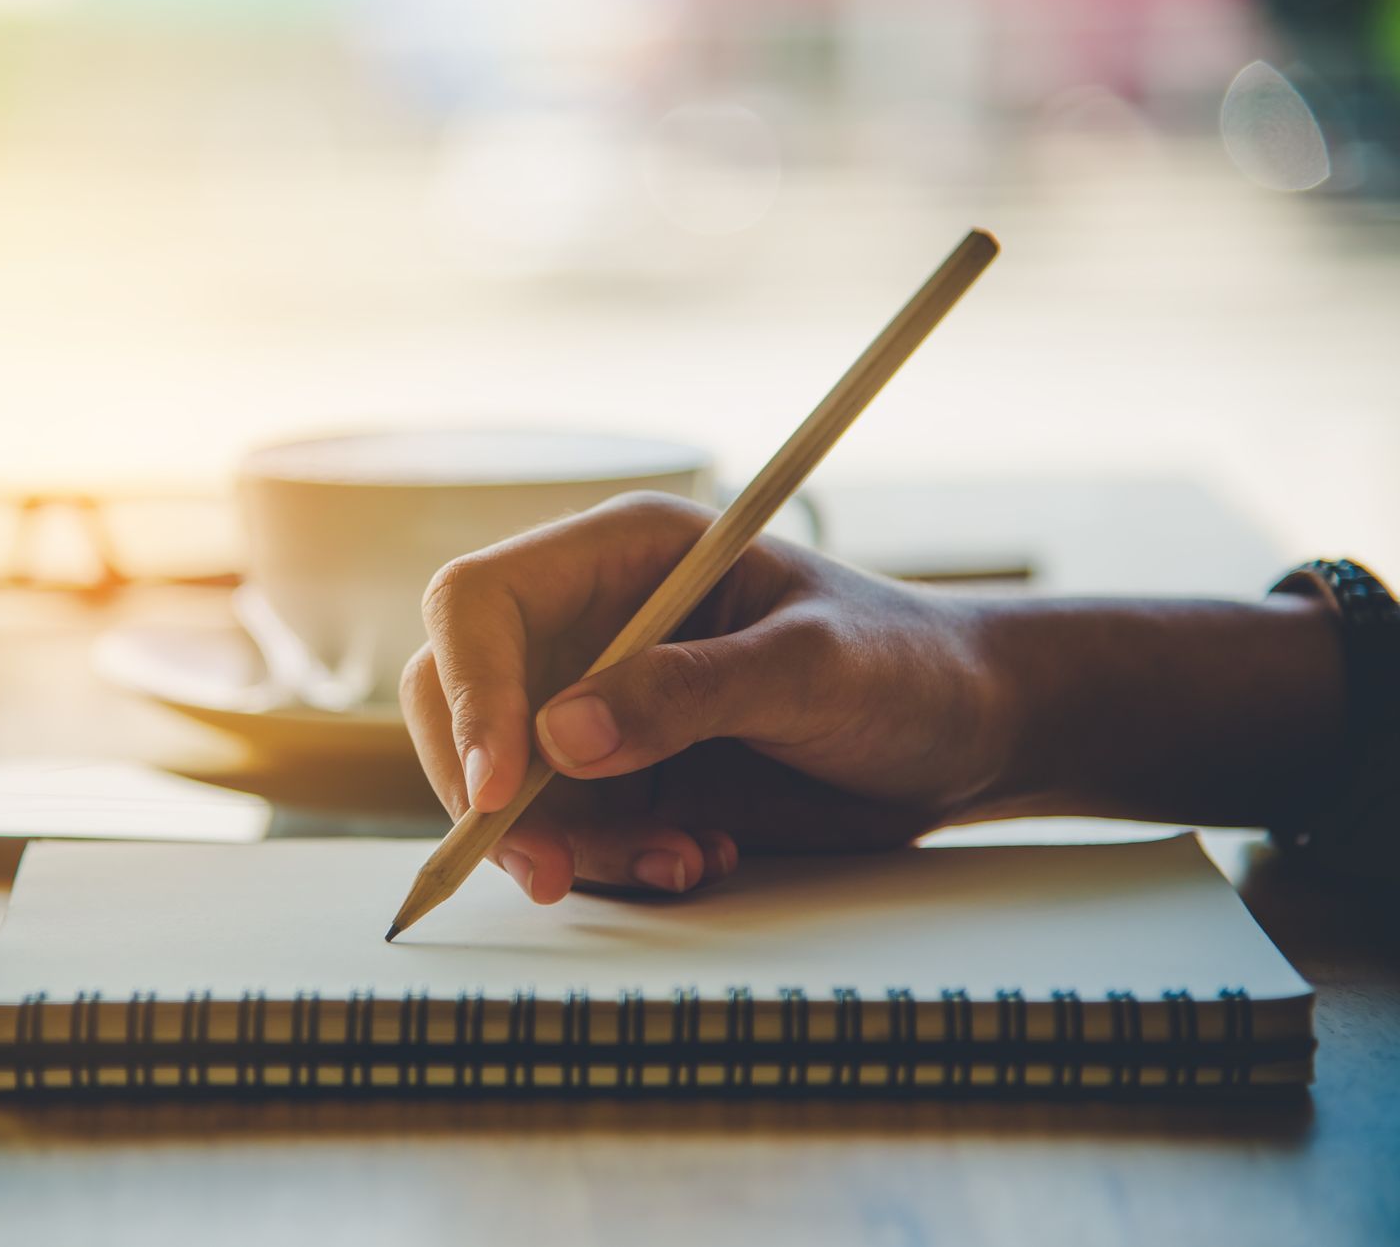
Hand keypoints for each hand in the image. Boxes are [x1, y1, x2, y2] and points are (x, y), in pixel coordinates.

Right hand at [400, 491, 1008, 903]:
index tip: (502, 788)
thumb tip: (556, 738)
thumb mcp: (814, 669)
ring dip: (575, 848)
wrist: (968, 733)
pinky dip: (615, 868)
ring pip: (506, 788)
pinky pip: (567, 835)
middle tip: (552, 873)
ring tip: (687, 860)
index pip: (479, 604)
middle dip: (490, 796)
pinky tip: (701, 856)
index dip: (470, 690)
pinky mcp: (623, 778)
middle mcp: (590, 625)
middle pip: (460, 698)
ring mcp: (598, 704)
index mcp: (622, 555)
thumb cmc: (908, 666)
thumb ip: (689, 692)